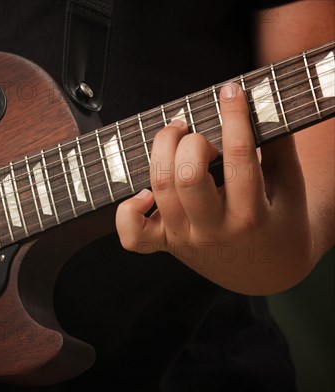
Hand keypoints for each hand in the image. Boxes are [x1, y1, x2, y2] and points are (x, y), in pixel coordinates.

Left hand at [116, 84, 313, 294]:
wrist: (269, 272)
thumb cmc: (281, 221)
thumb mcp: (291, 186)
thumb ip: (279, 146)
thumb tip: (262, 101)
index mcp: (251, 215)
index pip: (239, 157)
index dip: (233, 117)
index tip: (230, 91)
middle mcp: (214, 230)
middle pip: (186, 177)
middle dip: (189, 140)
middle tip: (195, 129)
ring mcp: (185, 239)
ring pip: (160, 191)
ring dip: (161, 154)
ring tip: (176, 138)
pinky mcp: (166, 245)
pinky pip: (132, 235)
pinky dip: (129, 210)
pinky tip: (146, 191)